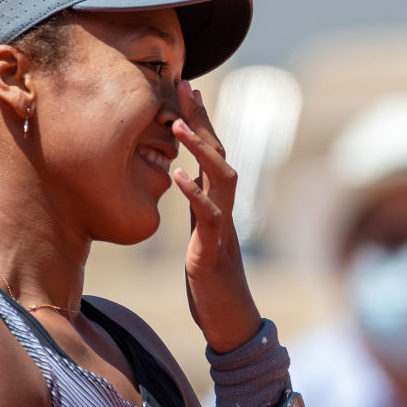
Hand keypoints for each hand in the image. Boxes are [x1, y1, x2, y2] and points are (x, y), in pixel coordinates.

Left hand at [171, 80, 261, 352]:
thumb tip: (186, 177)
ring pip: (222, 177)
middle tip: (185, 84)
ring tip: (176, 123)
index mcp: (218, 204)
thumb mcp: (202, 235)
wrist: (230, 322)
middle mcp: (226, 209)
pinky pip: (209, 216)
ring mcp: (224, 228)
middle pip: (220, 153)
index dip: (201, 119)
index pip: (212, 153)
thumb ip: (199, 206)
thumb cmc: (212, 282)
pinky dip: (195, 193)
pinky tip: (177, 174)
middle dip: (202, 118)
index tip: (187, 87)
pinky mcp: (215, 251)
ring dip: (200, 148)